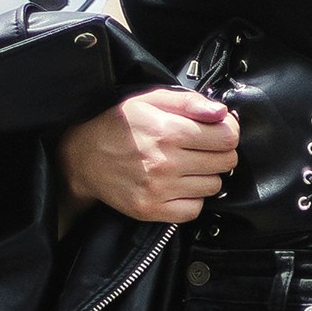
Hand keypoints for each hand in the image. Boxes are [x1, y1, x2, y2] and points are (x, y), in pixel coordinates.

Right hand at [54, 88, 238, 224]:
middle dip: (220, 153)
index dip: (229, 131)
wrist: (83, 158)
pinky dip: (193, 198)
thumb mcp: (149, 100)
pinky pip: (194, 209)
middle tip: (203, 148)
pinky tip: (180, 185)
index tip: (219, 131)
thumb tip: (221, 112)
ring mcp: (159, 190)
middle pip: (225, 162)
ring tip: (188, 166)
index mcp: (168, 131)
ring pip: (213, 186)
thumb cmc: (118, 125)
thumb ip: (189, 102)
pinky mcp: (152, 210)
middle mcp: (165, 163)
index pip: (227, 137)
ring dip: (207, 175)